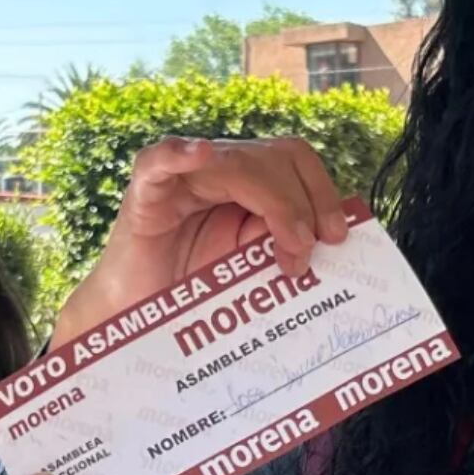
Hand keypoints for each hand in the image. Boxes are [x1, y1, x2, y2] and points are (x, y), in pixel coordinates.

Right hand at [55, 136, 348, 345]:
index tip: (337, 237)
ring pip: (236, 160)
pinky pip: (159, 161)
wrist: (136, 320)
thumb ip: (283, 242)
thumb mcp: (253, 267)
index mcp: (246, 184)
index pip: (294, 159)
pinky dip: (180, 154)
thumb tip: (329, 233)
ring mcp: (181, 178)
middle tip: (307, 253)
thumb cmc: (194, 295)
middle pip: (274, 155)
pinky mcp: (145, 193)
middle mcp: (217, 170)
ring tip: (288, 248)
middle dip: (303, 202)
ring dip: (274, 200)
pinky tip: (200, 155)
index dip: (322, 191)